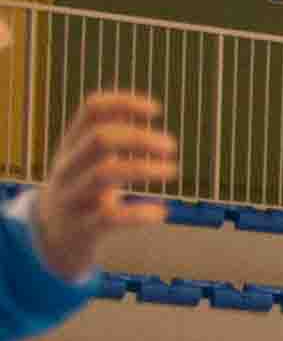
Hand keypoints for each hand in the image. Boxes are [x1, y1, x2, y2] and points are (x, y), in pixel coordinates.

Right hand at [25, 89, 177, 283]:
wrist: (52, 237)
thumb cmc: (80, 190)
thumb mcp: (87, 159)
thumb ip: (112, 134)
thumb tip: (146, 106)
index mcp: (71, 145)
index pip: (91, 111)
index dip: (123, 103)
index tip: (155, 109)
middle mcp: (68, 167)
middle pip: (100, 139)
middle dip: (139, 138)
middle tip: (170, 146)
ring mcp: (72, 197)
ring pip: (103, 174)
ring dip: (142, 169)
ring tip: (171, 170)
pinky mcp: (81, 228)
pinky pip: (109, 217)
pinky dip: (139, 214)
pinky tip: (161, 212)